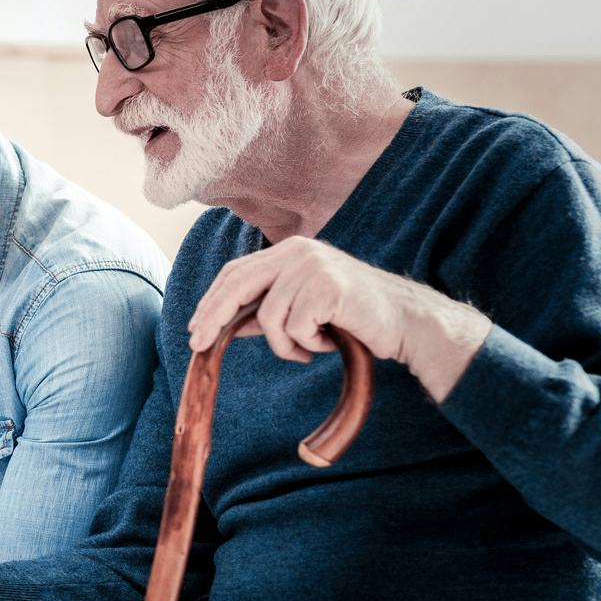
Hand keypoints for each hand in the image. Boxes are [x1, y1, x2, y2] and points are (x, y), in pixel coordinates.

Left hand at [187, 237, 489, 399]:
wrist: (405, 322)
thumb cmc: (354, 316)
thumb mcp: (303, 308)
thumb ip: (267, 309)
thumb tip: (228, 322)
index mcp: (290, 251)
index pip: (236, 272)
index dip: (211, 301)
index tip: (195, 328)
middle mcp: (298, 251)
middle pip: (238, 285)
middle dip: (214, 318)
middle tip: (199, 346)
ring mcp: (313, 266)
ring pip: (268, 317)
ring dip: (283, 345)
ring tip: (308, 349)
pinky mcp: (327, 287)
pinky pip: (294, 328)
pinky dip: (307, 346)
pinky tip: (329, 342)